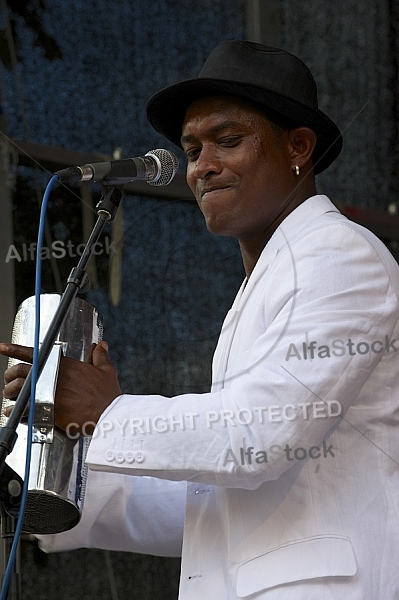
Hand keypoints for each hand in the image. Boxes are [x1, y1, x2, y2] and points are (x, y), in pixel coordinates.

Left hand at [0, 342, 121, 432]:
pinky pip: (23, 408)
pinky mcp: (47, 408)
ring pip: (18, 389)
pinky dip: (15, 411)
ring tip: (11, 398)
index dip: (15, 349)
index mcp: (64, 365)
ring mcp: (48, 392)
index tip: (3, 347)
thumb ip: (100, 356)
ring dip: (11, 393)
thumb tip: (101, 346)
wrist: (108, 413)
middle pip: (20, 371)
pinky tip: (13, 412)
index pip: (35, 353)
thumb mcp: (106, 370)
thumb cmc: (107, 394)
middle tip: (9, 380)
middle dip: (11, 375)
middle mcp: (53, 376)